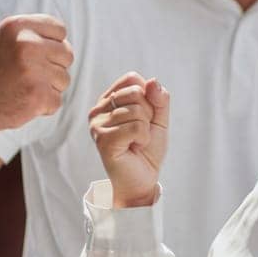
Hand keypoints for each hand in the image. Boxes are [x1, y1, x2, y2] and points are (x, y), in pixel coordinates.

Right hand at [0, 15, 73, 134]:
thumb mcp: (8, 39)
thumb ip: (37, 33)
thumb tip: (67, 42)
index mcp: (17, 25)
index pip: (60, 30)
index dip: (50, 45)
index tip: (29, 55)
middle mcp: (25, 43)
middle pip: (67, 54)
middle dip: (52, 67)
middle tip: (25, 74)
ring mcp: (32, 70)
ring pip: (64, 79)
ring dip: (48, 87)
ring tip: (22, 87)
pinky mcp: (37, 96)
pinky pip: (57, 101)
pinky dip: (43, 106)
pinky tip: (22, 101)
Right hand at [89, 74, 169, 206]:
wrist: (142, 178)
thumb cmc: (147, 149)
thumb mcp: (159, 119)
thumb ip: (160, 99)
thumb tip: (153, 81)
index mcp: (109, 99)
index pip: (132, 79)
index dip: (148, 97)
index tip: (144, 117)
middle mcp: (98, 109)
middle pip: (135, 92)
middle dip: (148, 114)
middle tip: (140, 132)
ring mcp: (97, 124)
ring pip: (137, 111)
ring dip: (145, 129)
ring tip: (135, 141)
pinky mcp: (103, 139)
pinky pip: (135, 127)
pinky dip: (143, 138)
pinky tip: (133, 147)